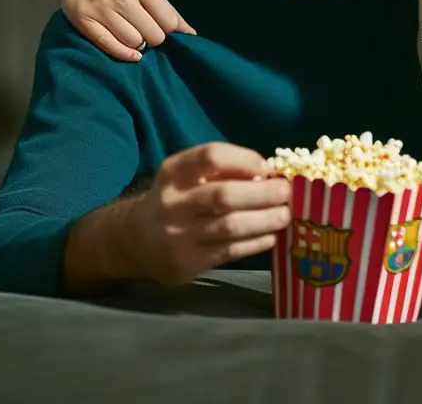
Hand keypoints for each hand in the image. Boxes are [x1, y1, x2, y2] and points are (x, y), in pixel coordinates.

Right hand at [59, 0, 195, 62]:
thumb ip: (166, 8)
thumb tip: (191, 32)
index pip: (168, 20)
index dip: (170, 29)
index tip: (164, 27)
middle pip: (153, 34)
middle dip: (155, 38)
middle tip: (149, 33)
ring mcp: (103, 11)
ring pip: (133, 42)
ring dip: (139, 45)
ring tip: (136, 37)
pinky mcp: (85, 22)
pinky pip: (109, 45)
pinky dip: (124, 54)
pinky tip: (132, 54)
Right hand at [123, 142, 291, 284]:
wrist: (135, 240)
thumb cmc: (177, 199)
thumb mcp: (188, 175)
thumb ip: (223, 169)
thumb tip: (270, 173)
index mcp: (174, 173)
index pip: (211, 156)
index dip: (245, 159)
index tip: (268, 168)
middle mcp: (172, 204)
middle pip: (223, 196)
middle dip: (263, 194)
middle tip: (286, 193)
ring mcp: (176, 237)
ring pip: (229, 227)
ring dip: (265, 220)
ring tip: (284, 215)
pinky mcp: (185, 264)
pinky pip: (228, 252)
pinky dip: (254, 243)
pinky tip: (269, 236)